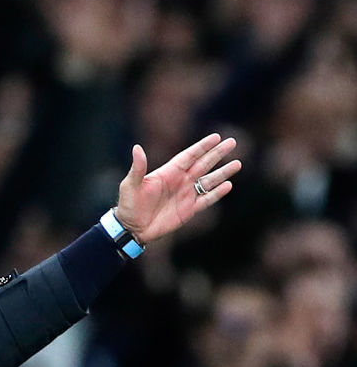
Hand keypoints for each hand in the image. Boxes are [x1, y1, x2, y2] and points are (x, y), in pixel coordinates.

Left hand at [115, 134, 240, 244]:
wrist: (131, 228)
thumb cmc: (128, 205)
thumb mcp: (130, 185)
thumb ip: (137, 168)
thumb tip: (136, 148)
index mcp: (168, 172)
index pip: (189, 156)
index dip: (202, 147)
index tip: (216, 137)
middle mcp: (180, 181)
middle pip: (203, 164)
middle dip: (217, 154)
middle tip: (232, 142)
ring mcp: (186, 195)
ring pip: (208, 181)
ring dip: (223, 173)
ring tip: (237, 164)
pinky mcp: (188, 210)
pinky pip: (206, 200)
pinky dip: (217, 193)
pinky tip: (228, 185)